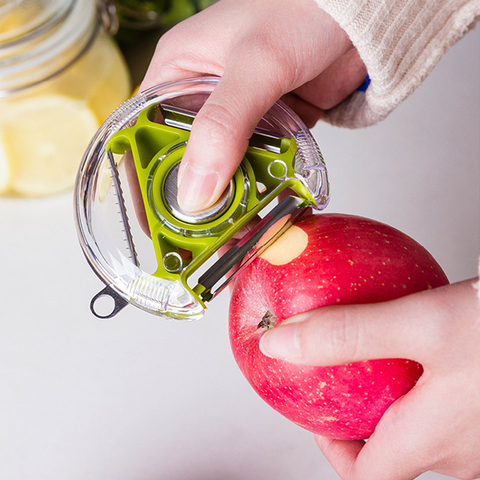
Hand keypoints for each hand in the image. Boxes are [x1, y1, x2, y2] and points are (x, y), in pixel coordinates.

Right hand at [140, 0, 365, 212]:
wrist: (362, 16)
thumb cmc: (305, 8)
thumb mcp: (257, 64)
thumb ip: (224, 125)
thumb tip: (195, 191)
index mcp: (179, 71)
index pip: (145, 135)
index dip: (145, 180)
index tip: (155, 221)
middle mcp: (203, 98)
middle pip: (185, 161)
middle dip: (194, 201)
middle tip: (203, 237)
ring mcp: (238, 117)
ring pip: (223, 171)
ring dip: (231, 202)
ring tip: (238, 234)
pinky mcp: (269, 129)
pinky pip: (258, 169)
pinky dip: (261, 191)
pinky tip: (265, 211)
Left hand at [259, 279, 479, 479]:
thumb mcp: (424, 323)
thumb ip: (349, 335)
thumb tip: (281, 345)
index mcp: (439, 442)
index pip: (368, 478)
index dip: (334, 453)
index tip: (320, 419)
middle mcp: (469, 452)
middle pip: (400, 454)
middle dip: (368, 424)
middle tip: (350, 386)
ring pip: (432, 431)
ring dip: (403, 401)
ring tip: (389, 362)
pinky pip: (458, 407)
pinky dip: (433, 382)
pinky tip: (435, 347)